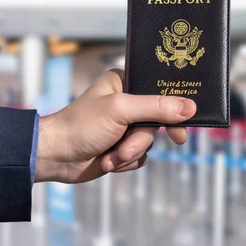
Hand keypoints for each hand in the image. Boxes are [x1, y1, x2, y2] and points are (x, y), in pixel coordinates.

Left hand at [35, 69, 195, 182]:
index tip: (182, 127)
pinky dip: (127, 161)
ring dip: (131, 152)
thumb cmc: (81, 125)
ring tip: (111, 155)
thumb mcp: (121, 110)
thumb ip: (156, 107)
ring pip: (150, 142)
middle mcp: (128, 103)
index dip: (174, 109)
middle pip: (158, 121)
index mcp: (126, 83)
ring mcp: (125, 126)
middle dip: (142, 139)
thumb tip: (190, 107)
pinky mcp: (122, 147)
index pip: (161, 92)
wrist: (55, 157)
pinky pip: (141, 156)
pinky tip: (109, 160)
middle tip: (141, 145)